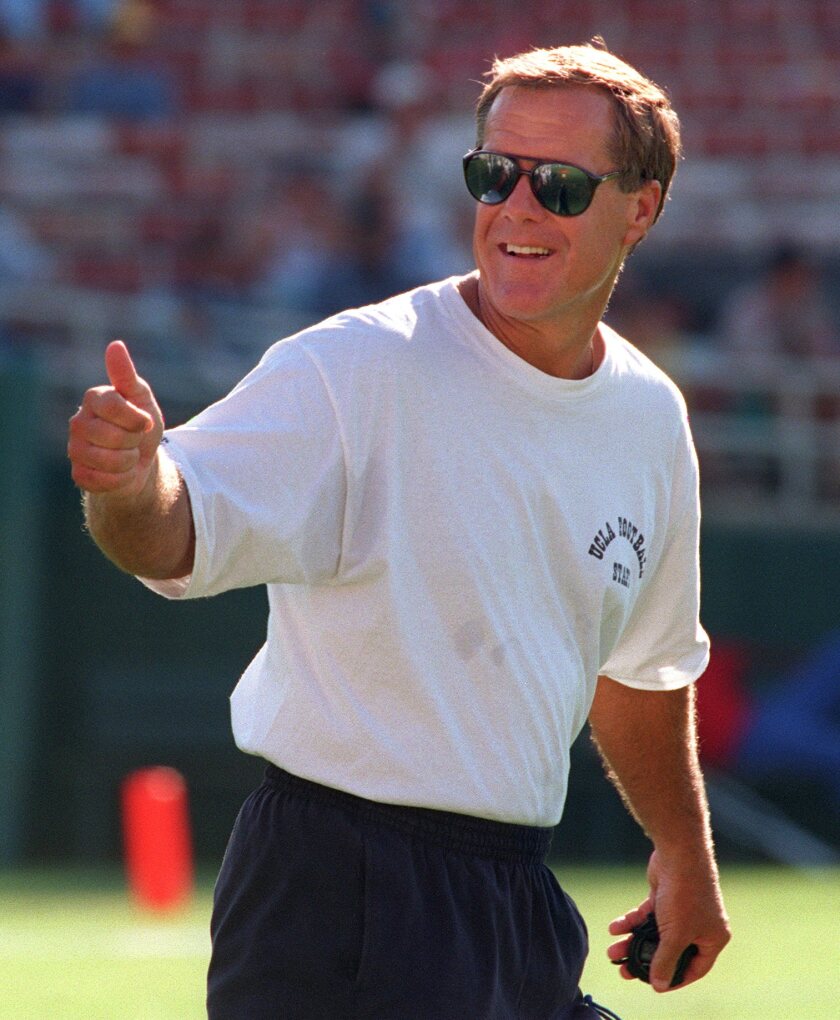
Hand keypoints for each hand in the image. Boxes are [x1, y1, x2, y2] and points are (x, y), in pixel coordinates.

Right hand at [68, 340, 163, 497]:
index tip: (145, 421)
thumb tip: (115, 345)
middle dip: (134, 441)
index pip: (114, 406)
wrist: (141, 462)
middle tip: (133, 440)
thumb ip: (127, 376)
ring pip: (110, 460)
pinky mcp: (79, 474)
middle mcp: (78, 422)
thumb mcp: (141, 398)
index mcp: (93, 399)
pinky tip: (120, 472)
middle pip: (114, 436)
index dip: (137, 418)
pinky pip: (104, 480)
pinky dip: (121, 479)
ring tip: (127, 455)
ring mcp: (75, 449)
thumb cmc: (141, 426)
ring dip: (129, 462)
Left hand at [607, 848, 730, 992]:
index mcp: (712, 938)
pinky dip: (631, 922)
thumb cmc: (686, 895)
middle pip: (670, 951)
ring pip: (655, 934)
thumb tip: (659, 985)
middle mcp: (699, 925)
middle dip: (645, 960)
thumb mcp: (676, 935)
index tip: (654, 985)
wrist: (678, 852)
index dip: (675, 979)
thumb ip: (666, 961)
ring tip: (612, 951)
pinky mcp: (665, 898)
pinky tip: (614, 928)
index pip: (695, 968)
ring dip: (633, 942)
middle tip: (624, 969)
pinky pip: (646, 916)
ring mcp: (681, 910)